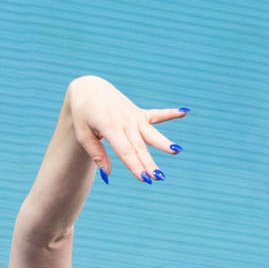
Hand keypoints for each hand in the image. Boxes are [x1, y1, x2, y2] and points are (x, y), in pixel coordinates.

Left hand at [65, 75, 188, 183]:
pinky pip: (156, 114)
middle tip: (159, 177)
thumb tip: (107, 176)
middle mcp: (125, 122)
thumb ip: (97, 155)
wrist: (89, 89)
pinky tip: (185, 112)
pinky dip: (170, 113)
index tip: (145, 179)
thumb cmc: (83, 115)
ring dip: (164, 142)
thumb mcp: (84, 135)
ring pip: (151, 133)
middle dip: (149, 163)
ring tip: (177, 150)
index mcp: (110, 128)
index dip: (135, 166)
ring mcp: (134, 116)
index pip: (126, 151)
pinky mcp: (139, 113)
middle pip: (140, 147)